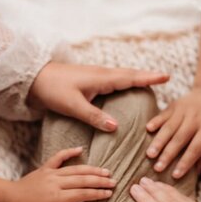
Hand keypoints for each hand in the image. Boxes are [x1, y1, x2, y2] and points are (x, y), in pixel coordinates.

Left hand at [5, 147, 115, 201]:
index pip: (83, 194)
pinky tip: (80, 149)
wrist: (6, 200)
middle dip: (100, 180)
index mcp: (57, 198)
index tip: (110, 194)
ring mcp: (51, 174)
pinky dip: (69, 152)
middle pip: (83, 180)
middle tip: (114, 182)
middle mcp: (56, 183)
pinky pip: (58, 157)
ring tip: (106, 171)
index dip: (98, 194)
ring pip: (75, 169)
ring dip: (92, 169)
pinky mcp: (45, 169)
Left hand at [28, 62, 168, 131]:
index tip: (166, 77)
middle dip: (147, 76)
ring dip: (137, 78)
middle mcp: (101, 74)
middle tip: (165, 78)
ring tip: (151, 83)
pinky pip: (114, 80)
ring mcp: (96, 76)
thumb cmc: (53, 90)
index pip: (130, 78)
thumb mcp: (73, 106)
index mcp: (101, 78)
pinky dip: (125, 82)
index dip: (148, 78)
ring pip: (122, 76)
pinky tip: (125, 89)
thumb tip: (115, 127)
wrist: (34, 78)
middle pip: (130, 74)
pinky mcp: (90, 81)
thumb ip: (94, 116)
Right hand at [146, 86, 200, 178]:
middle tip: (157, 168)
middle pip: (179, 139)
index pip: (196, 148)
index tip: (175, 175)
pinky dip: (156, 121)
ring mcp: (184, 110)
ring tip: (149, 154)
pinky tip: (148, 130)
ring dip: (158, 142)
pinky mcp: (175, 104)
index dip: (185, 162)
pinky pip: (164, 114)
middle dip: (168, 155)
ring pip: (169, 128)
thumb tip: (197, 172)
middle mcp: (196, 119)